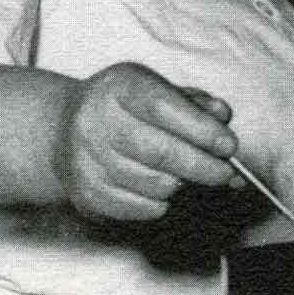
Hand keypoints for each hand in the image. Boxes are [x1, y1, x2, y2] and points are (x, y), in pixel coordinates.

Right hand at [52, 63, 239, 221]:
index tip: (229, 146)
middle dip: (203, 167)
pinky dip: (161, 202)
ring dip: (182, 184)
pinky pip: (143, 208)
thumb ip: (194, 103)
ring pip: (156, 186)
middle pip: (161, 153)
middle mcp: (95, 121)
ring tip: (182, 174)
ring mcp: (87, 161)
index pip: (164, 108)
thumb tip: (221, 117)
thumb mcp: (157, 89)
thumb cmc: (124, 108)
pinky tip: (156, 185)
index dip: (202, 130)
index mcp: (118, 86)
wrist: (64, 128)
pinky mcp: (87, 194)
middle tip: (225, 173)